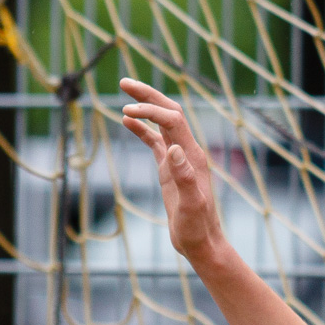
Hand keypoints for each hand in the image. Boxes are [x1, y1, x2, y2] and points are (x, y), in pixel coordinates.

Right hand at [119, 76, 227, 264]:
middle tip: (124, 81)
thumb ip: (184, 177)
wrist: (201, 243)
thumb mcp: (191, 205)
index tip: (127, 110)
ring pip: (162, 123)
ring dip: (145, 106)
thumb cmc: (197, 228)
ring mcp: (178, 159)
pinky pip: (155, 141)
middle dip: (148, 95)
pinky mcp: (170, 169)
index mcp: (192, 156)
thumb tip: (174, 148)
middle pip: (169, 113)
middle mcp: (187, 152)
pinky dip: (142, 128)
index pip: (172, 120)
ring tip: (123, 94)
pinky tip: (126, 120)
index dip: (151, 110)